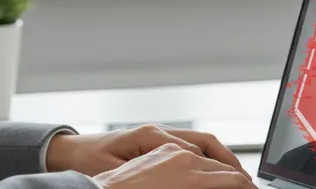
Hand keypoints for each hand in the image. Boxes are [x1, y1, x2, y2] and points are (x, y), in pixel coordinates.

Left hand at [91, 143, 257, 188]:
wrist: (68, 155)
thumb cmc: (88, 166)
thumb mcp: (124, 175)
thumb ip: (163, 174)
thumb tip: (192, 173)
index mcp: (154, 139)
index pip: (203, 155)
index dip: (227, 174)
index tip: (244, 186)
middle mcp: (159, 133)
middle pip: (207, 143)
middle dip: (230, 163)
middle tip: (248, 182)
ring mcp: (156, 135)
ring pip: (200, 142)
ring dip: (220, 159)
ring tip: (236, 178)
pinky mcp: (152, 141)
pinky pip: (188, 145)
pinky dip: (205, 157)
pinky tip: (211, 172)